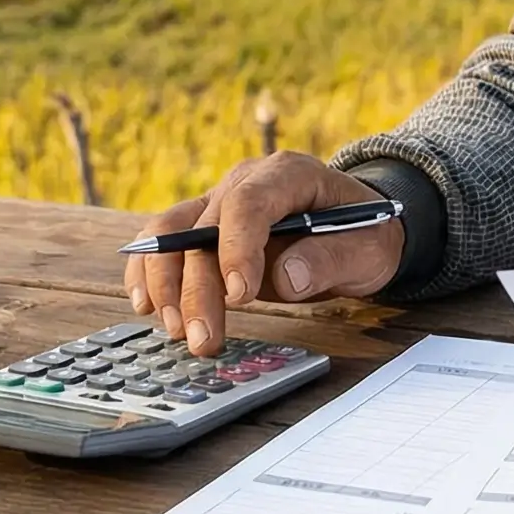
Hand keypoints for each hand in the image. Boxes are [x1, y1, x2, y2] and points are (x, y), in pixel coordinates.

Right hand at [122, 152, 404, 355]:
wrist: (355, 229)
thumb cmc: (363, 235)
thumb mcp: (367, 249)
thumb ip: (331, 259)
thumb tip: (287, 278)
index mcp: (289, 174)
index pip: (249, 204)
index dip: (237, 249)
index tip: (239, 295)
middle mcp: (245, 182)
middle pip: (204, 227)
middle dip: (197, 287)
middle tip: (202, 338)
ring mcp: (218, 202)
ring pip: (170, 232)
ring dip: (165, 283)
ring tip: (177, 331)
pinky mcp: (202, 227)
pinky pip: (162, 243)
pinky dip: (148, 273)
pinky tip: (146, 306)